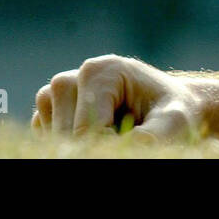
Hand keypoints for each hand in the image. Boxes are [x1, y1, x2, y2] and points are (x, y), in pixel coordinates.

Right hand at [32, 54, 205, 139]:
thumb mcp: (174, 123)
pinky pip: (43, 131)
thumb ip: (153, 134)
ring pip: (48, 130)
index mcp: (102, 71)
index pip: (85, 128)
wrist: (170, 106)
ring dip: (74, 142)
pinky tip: (95, 135)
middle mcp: (76, 75)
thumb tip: (132, 143)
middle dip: (91, 145)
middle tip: (123, 135)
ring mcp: (64, 89)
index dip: (107, 147)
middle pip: (63, 130)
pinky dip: (61, 140)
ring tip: (112, 133)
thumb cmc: (175, 112)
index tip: (134, 138)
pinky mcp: (55, 104)